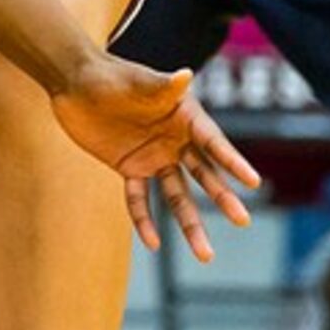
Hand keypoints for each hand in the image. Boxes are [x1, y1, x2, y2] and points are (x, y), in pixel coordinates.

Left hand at [48, 57, 260, 261]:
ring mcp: (154, 156)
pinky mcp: (130, 168)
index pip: (214, 142)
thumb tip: (185, 75)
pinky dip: (144, 220)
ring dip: (190, 223)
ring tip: (206, 255)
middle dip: (222, 197)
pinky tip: (152, 243)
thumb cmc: (111, 74)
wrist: (75, 81)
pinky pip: (140, 199)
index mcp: (185, 115)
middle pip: (204, 174)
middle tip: (242, 220)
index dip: (232, 161)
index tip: (253, 182)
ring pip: (178, 195)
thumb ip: (161, 84)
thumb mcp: (137, 81)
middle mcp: (175, 139)